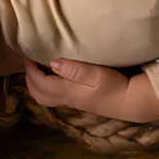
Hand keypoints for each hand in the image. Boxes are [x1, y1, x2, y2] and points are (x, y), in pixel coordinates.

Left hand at [24, 59, 158, 122]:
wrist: (131, 101)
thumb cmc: (115, 85)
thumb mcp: (97, 74)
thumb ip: (75, 69)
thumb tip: (53, 63)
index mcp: (69, 91)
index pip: (41, 84)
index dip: (31, 71)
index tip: (27, 57)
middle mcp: (68, 99)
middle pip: (39, 95)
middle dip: (29, 80)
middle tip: (28, 63)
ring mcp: (74, 102)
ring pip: (46, 98)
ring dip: (36, 85)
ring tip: (37, 69)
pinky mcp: (80, 101)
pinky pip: (55, 97)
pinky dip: (47, 88)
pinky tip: (53, 77)